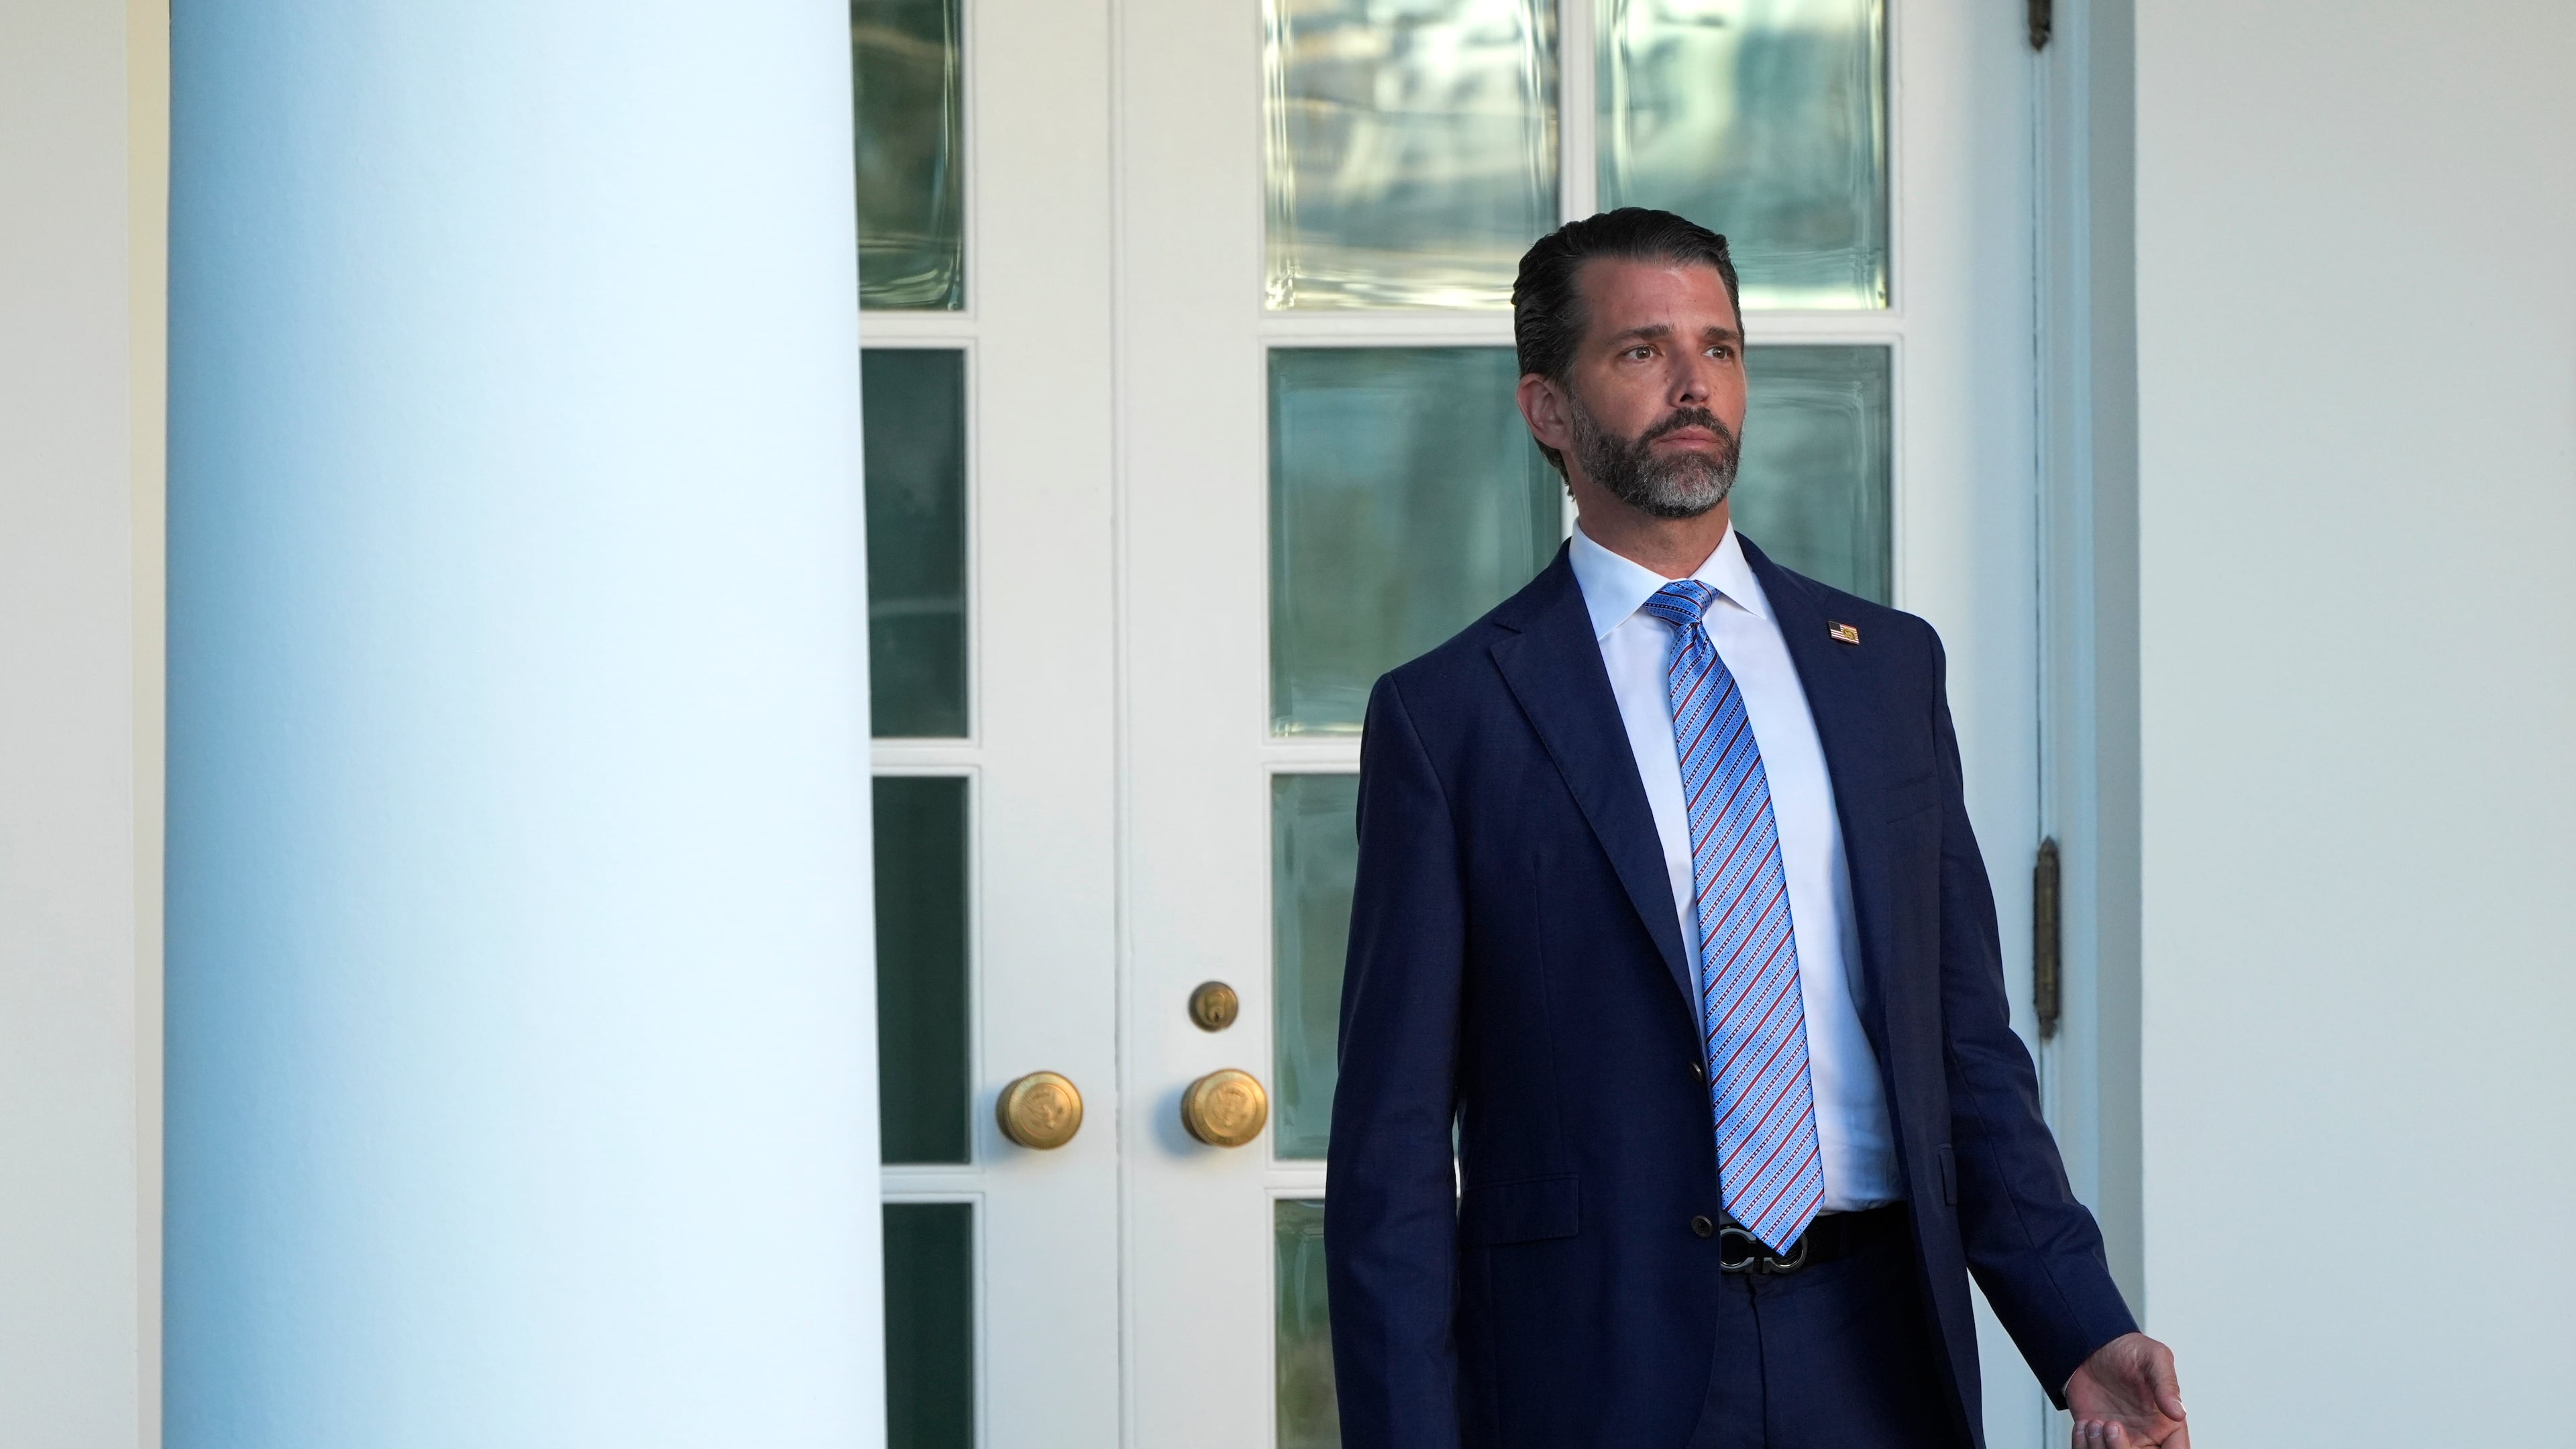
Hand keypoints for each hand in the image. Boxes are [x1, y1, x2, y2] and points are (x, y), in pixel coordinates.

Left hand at [2065, 1332, 2188, 1447]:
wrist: (2091, 1345)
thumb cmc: (2127, 1350)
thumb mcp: (2153, 1358)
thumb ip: (2167, 1384)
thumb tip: (2178, 1412)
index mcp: (2166, 1425)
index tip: (2146, 1444)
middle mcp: (2144, 1436)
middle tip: (2112, 1427)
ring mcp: (2119, 1438)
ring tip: (2096, 1423)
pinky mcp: (2094, 1437)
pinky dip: (2083, 1446)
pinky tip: (2084, 1425)